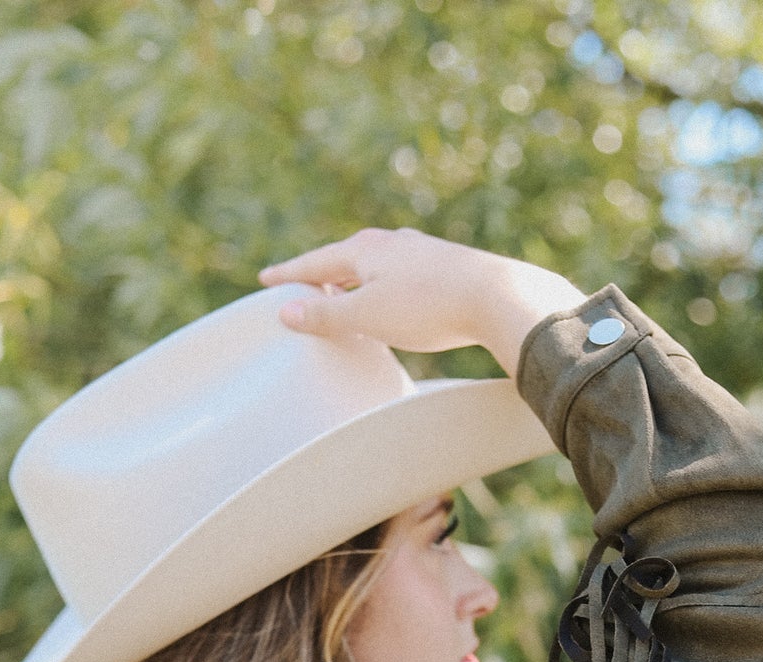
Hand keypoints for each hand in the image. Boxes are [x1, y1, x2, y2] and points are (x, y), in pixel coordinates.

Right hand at [258, 227, 587, 375]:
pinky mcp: (443, 266)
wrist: (496, 297)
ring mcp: (419, 251)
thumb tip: (286, 312)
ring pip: (374, 264)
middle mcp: (390, 243)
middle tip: (301, 287)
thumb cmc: (427, 307)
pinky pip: (399, 274)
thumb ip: (326, 317)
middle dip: (321, 274)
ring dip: (353, 279)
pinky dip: (382, 286)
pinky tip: (392, 295)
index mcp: (364, 250)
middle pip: (344, 258)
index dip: (289, 274)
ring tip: (343, 293)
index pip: (315, 263)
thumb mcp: (368, 317)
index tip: (266, 279)